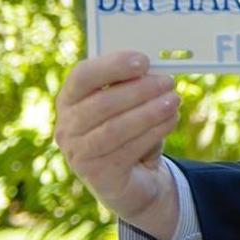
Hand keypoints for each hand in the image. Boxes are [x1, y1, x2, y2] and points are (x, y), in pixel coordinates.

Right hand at [54, 50, 180, 239]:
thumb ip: (133, 86)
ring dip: (149, 111)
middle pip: (102, 103)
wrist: (133, 179)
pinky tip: (171, 120)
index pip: (82, 76)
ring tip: (173, 100)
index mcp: (70, 100)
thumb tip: (153, 71)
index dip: (113, 66)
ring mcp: (78, 153)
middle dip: (139, 90)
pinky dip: (153, 132)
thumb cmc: (130, 132)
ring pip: (115, 128)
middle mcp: (67, 127)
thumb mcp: (129, 105)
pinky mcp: (96, 175)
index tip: (143, 60)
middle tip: (168, 82)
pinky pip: (127, 150)